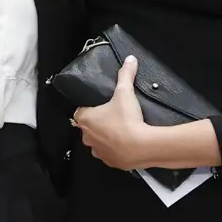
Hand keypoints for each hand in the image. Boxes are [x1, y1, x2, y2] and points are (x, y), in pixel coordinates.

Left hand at [73, 55, 149, 170]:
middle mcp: (86, 137)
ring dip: (105, 137)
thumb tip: (130, 59)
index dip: (90, 107)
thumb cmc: (127, 120)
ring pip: (97, 142)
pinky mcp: (109, 161)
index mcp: (84, 119)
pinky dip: (115, 149)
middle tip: (114, 115)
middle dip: (98, 122)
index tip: (102, 105)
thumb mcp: (125, 93)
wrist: (141, 146)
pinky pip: (108, 153)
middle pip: (88, 127)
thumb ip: (125, 75)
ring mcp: (97, 151)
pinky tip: (126, 142)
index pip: (80, 111)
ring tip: (121, 130)